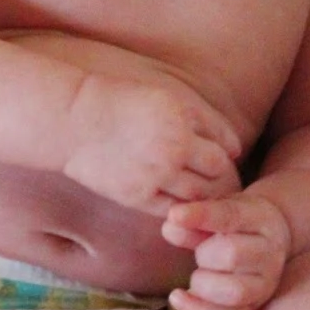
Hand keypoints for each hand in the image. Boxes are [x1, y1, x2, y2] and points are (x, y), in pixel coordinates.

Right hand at [63, 73, 242, 216]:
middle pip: (220, 173)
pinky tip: (183, 206)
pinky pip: (173, 210)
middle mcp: (174, 148)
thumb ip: (201, 120)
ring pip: (201, 196)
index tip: (228, 159)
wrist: (74, 121)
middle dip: (227, 179)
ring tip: (208, 198)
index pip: (227, 145)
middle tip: (227, 185)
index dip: (231, 154)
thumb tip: (234, 149)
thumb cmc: (121, 104)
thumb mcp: (166, 98)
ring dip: (209, 198)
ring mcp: (156, 175)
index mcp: (183, 119)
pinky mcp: (138, 196)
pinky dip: (183, 210)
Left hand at [163, 191, 290, 309]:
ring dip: (204, 284)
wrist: (270, 242)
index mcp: (261, 220)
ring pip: (234, 291)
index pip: (230, 216)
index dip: (201, 215)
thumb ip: (195, 219)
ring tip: (197, 275)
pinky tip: (178, 297)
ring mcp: (265, 284)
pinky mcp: (253, 307)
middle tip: (200, 253)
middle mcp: (269, 253)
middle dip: (205, 254)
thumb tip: (170, 227)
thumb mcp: (220, 210)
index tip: (174, 215)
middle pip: (233, 255)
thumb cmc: (239, 224)